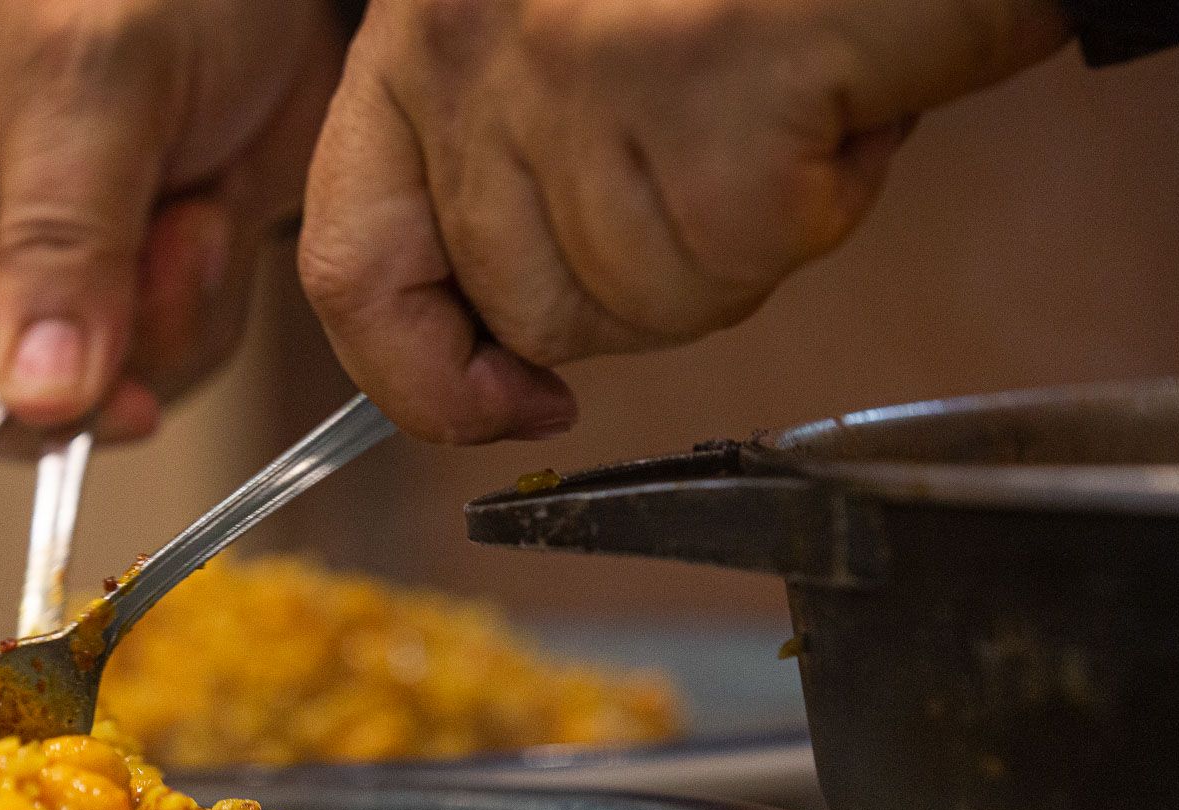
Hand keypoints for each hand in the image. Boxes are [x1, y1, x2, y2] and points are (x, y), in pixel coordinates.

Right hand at [0, 0, 346, 442]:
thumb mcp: (95, 75)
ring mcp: (45, 261)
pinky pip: (169, 360)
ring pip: (98, 387)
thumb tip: (35, 393)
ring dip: (175, 316)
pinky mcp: (128, 278)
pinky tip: (218, 211)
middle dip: (109, 345)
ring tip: (197, 201)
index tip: (84, 405)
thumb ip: (60, 236)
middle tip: (174, 246)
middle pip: (4, 387)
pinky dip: (212, 302)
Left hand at [298, 0, 1070, 442]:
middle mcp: (464, 46)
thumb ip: (498, 187)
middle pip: (525, 311)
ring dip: (735, 250)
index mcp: (417, 34)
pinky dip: (810, 212)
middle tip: (723, 172)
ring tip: (778, 119)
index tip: (508, 404)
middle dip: (645, 289)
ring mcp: (569, 68)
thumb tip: (492, 365)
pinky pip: (734, 263)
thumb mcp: (570, 55)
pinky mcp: (688, 87)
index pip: (350, 270)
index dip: (423, 376)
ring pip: (635, 307)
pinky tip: (828, 111)